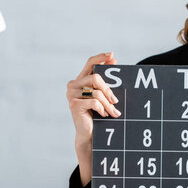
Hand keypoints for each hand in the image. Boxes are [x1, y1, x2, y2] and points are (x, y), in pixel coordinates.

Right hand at [66, 52, 119, 184]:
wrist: (89, 133)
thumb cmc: (96, 113)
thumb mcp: (102, 95)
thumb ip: (105, 79)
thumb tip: (113, 60)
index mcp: (80, 79)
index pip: (90, 63)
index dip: (101, 57)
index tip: (112, 55)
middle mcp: (73, 85)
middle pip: (96, 77)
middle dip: (109, 90)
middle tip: (115, 101)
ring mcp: (71, 94)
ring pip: (97, 92)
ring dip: (108, 104)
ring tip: (112, 112)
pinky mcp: (74, 104)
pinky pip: (94, 102)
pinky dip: (102, 109)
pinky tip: (103, 115)